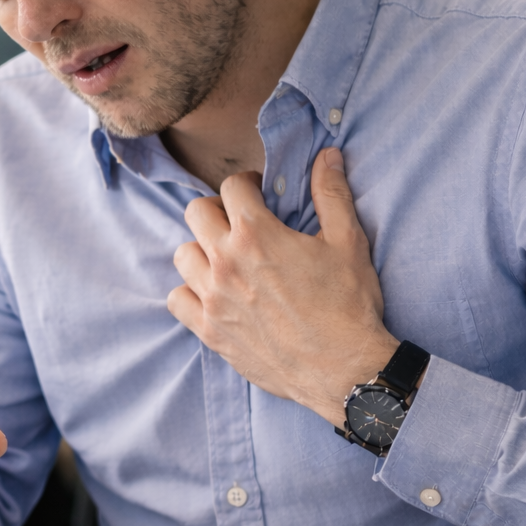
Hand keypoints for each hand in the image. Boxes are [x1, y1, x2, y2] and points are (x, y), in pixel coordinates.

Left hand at [168, 147, 398, 425]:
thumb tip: (328, 155)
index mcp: (256, 235)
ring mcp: (212, 298)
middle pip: (196, 213)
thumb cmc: (349, 306)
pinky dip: (190, 292)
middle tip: (241, 224)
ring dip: (202, 250)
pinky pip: (177, 299)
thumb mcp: (348, 243)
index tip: (260, 195)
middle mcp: (225, 262)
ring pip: (182, 255)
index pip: (232, 186)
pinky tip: (214, 294)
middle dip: (219, 211)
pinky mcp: (208, 331)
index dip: (248, 184)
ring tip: (228, 260)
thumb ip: (331, 194)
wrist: (343, 370)